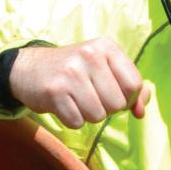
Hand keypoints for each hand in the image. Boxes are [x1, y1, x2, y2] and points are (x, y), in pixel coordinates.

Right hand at [7, 39, 150, 128]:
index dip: (127, 99)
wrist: (29, 69)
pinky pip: (77, 122)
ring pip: (97, 116)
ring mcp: (71, 72)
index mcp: (106, 47)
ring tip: (76, 100)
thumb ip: (131, 89)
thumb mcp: (105, 69)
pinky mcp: (55, 91)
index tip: (112, 94)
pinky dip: (71, 120)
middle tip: (89, 96)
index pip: (134, 85)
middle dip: (105, 108)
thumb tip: (141, 112)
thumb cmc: (75, 72)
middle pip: (117, 104)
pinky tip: (64, 105)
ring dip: (88, 115)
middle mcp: (90, 55)